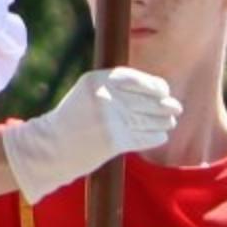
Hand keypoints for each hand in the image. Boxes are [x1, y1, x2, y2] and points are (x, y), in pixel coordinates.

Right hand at [0, 64, 182, 200]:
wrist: (50, 147)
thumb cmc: (74, 119)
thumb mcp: (88, 92)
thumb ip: (116, 87)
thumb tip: (157, 90)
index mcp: (96, 79)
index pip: (135, 78)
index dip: (154, 85)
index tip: (164, 90)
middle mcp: (104, 97)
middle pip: (145, 99)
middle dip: (164, 105)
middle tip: (176, 108)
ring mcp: (109, 119)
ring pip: (147, 118)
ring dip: (162, 121)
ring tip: (170, 122)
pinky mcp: (113, 141)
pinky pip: (143, 136)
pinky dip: (155, 136)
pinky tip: (161, 135)